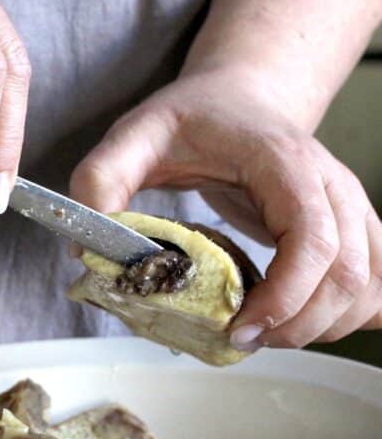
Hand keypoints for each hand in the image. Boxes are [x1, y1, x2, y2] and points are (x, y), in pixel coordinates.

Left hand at [69, 66, 381, 349]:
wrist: (240, 97)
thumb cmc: (192, 116)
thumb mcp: (135, 135)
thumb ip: (102, 179)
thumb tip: (85, 247)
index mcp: (282, 161)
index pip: (312, 238)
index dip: (284, 295)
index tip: (237, 328)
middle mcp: (330, 185)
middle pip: (347, 275)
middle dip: (296, 325)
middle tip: (238, 340)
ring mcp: (349, 207)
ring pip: (369, 285)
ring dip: (322, 327)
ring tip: (262, 334)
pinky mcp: (352, 227)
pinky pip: (375, 283)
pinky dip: (346, 315)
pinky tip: (300, 322)